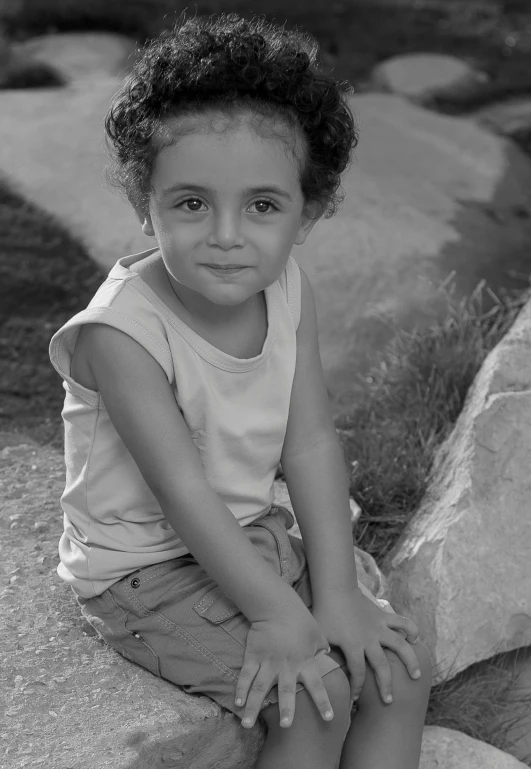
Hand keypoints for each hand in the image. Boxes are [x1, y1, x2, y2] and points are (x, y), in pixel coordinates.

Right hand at [235, 606, 334, 728]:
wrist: (276, 605)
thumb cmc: (300, 620)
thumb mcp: (317, 634)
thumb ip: (322, 649)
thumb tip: (328, 656)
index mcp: (305, 662)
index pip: (317, 685)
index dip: (323, 702)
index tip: (329, 718)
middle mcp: (287, 665)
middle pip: (287, 691)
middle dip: (287, 709)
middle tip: (287, 726)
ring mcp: (268, 662)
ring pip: (260, 688)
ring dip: (254, 706)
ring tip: (246, 724)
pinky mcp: (253, 656)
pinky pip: (246, 675)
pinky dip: (241, 689)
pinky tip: (237, 703)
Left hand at [312, 588, 420, 704]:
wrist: (336, 589)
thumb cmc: (324, 613)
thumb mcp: (320, 636)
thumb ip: (321, 654)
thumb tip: (319, 671)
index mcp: (352, 645)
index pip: (358, 673)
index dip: (357, 688)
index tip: (354, 699)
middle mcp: (369, 639)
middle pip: (382, 666)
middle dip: (386, 686)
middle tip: (389, 701)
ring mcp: (379, 627)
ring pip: (399, 645)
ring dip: (410, 661)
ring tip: (416, 675)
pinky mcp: (384, 616)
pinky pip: (402, 622)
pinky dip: (411, 629)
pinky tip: (415, 640)